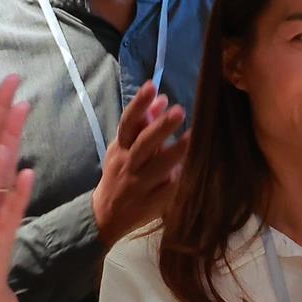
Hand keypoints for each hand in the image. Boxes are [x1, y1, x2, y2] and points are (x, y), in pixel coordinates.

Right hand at [92, 81, 189, 247]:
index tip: (152, 86)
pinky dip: (180, 179)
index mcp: (120, 148)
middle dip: (161, 127)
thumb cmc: (121, 172)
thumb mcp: (125, 147)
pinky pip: (168, 189)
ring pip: (158, 167)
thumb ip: (143, 124)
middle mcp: (128, 165)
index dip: (138, 104)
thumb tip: (162, 98)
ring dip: (176, 152)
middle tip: (180, 111)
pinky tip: (195, 168)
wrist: (106, 215)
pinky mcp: (152, 202)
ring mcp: (140, 185)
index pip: (128, 123)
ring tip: (193, 136)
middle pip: (144, 144)